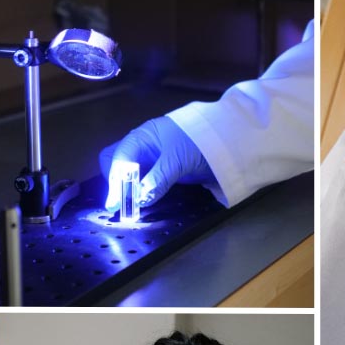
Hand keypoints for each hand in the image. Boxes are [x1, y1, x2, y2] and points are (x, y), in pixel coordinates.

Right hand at [99, 116, 213, 210]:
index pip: (119, 158)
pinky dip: (140, 192)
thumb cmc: (200, 140)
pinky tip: (141, 203)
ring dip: (127, 190)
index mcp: (142, 137)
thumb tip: (140, 199)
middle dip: (116, 183)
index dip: (116, 180)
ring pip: (129, 175)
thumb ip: (158, 179)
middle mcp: (143, 147)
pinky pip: (144, 182)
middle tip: (121, 204)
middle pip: (117, 163)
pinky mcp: (162, 171)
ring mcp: (152, 159)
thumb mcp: (177, 160)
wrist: (228, 140)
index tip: (116, 202)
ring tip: (129, 208)